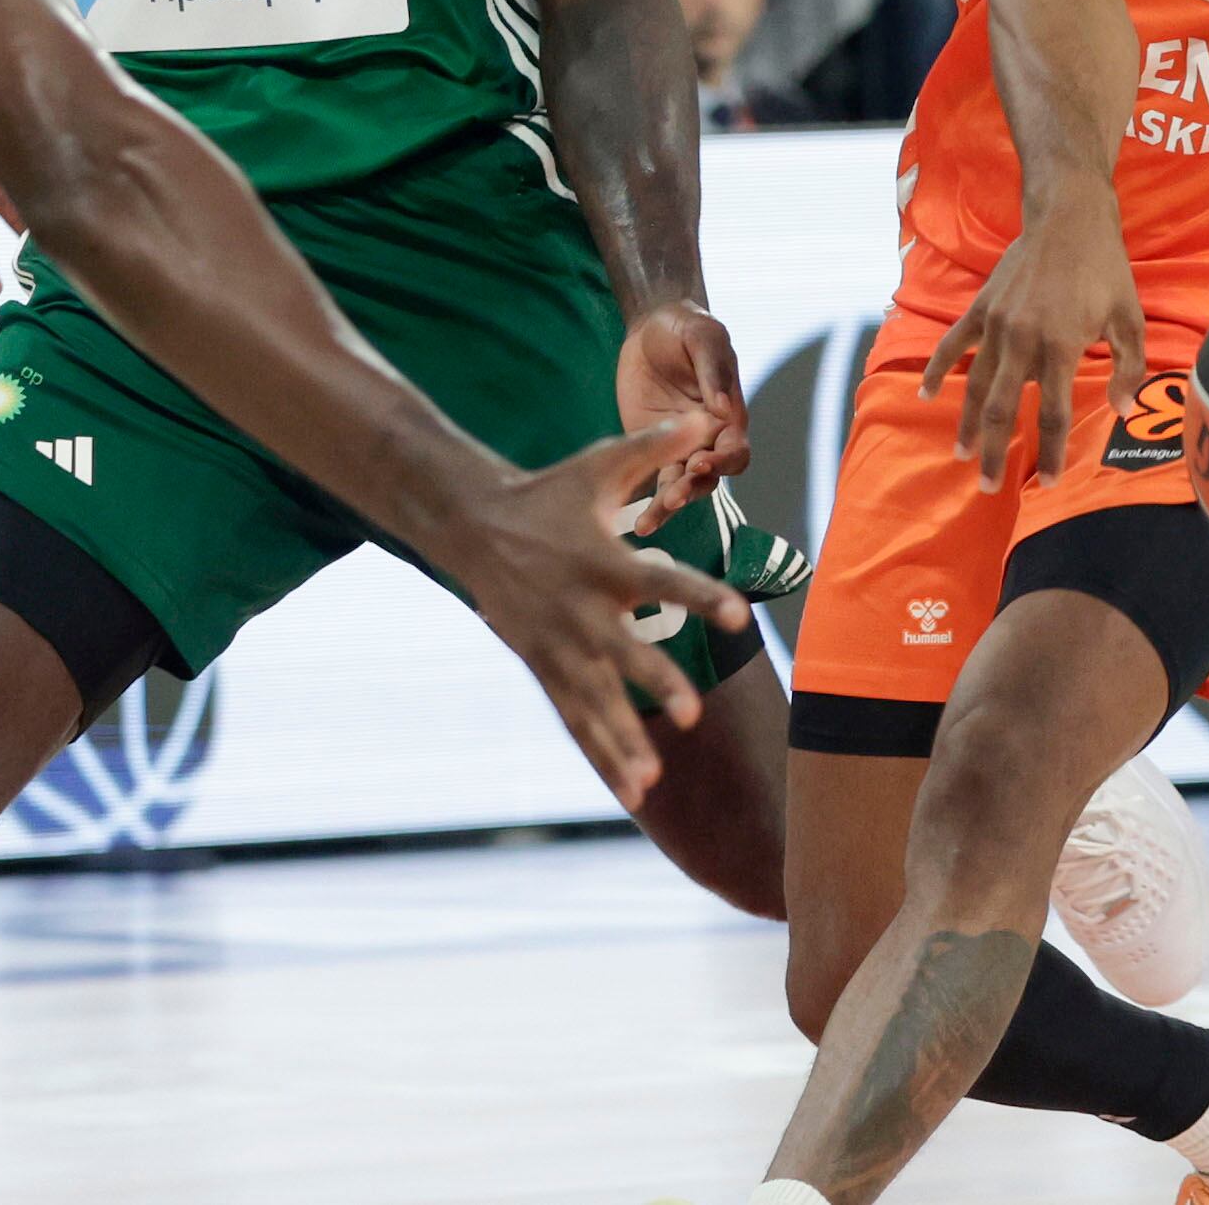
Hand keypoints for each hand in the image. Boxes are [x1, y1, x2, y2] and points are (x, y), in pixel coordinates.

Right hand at [447, 415, 751, 808]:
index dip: (701, 596)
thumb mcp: (598, 466)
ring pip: (594, 699)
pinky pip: (575, 716)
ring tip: (650, 781)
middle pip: (624, 651)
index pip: (661, 580)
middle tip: (692, 711)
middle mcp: (580, 609)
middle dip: (654, 682)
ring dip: (622, 740)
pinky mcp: (543, 665)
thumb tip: (709, 416)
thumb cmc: (547, 493)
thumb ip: (654, 447)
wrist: (469, 523)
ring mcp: (557, 644)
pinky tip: (635, 793)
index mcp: (602, 560)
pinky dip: (602, 752)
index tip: (738, 614)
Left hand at [616, 298, 750, 534]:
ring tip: (647, 523)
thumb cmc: (686, 326)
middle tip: (670, 497)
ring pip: (680, 487)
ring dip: (667, 506)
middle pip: (708, 478)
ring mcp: (678, 446)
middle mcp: (707, 438)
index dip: (722, 462)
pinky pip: (649, 477)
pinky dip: (643, 499)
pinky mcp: (649, 447)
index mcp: (728, 415)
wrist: (650, 327)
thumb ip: (712, 369)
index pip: (735, 451)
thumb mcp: (702, 335)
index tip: (700, 463)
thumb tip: (720, 407)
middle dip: (691, 490)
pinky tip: (629, 519)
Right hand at [920, 203, 1147, 487]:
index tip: (1050, 483)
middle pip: (1002, 408)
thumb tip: (1120, 410)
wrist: (1068, 220)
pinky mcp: (981, 309)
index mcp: (1061, 347)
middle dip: (995, 451)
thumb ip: (1128, 368)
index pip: (1053, 413)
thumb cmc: (1105, 270)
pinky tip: (928, 395)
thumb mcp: (1130, 319)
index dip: (1052, 452)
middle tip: (990, 486)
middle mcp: (1022, 340)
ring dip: (967, 422)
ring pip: (975, 384)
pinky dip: (939, 370)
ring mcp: (996, 324)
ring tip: (961, 454)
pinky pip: (953, 345)